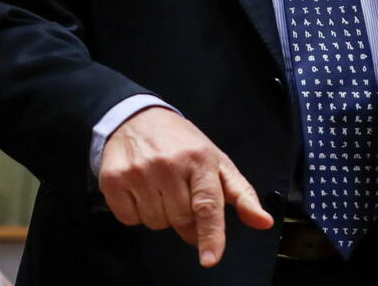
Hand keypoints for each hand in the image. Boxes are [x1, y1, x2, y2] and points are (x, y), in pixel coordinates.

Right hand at [98, 107, 273, 267]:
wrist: (137, 117)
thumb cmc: (184, 144)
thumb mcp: (217, 162)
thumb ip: (241, 194)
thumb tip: (264, 223)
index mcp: (200, 160)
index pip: (207, 205)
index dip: (211, 234)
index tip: (211, 259)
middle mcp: (169, 165)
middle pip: (181, 220)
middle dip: (185, 218)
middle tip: (181, 193)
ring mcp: (139, 172)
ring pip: (155, 223)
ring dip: (160, 214)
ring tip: (160, 186)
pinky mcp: (113, 180)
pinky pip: (129, 219)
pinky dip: (136, 213)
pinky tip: (140, 189)